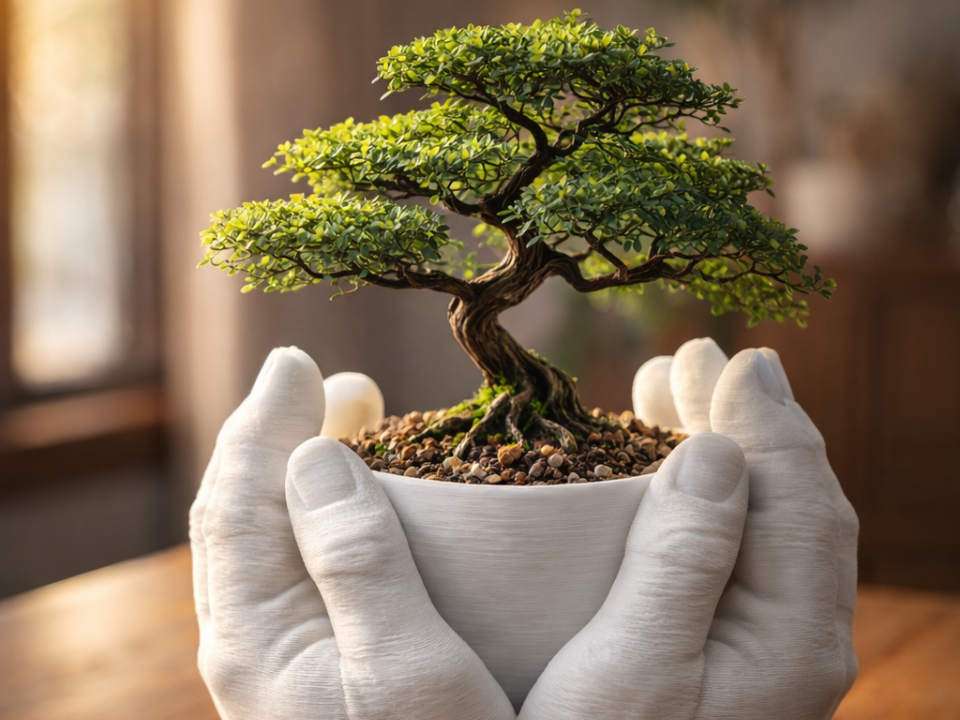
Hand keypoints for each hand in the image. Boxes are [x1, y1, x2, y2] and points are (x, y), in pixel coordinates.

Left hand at [189, 347, 515, 719]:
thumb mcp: (406, 672)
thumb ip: (356, 563)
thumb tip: (315, 457)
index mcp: (258, 632)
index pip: (238, 497)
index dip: (266, 421)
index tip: (303, 363)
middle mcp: (250, 639)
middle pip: (242, 508)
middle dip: (283, 433)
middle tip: (347, 388)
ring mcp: (276, 654)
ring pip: (267, 535)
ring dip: (302, 469)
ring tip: (354, 427)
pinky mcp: (309, 666)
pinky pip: (294, 565)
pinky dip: (320, 514)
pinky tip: (360, 506)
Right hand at [520, 339, 857, 718]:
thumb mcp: (632, 673)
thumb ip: (684, 562)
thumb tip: (721, 451)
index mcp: (791, 634)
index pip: (799, 495)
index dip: (765, 417)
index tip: (724, 354)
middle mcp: (799, 636)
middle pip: (794, 497)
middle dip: (747, 418)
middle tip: (691, 358)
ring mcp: (769, 645)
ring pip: (769, 519)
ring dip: (727, 447)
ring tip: (670, 395)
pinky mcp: (734, 651)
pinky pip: (743, 547)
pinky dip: (712, 493)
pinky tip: (670, 476)